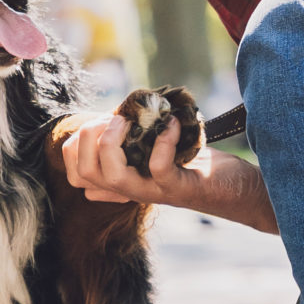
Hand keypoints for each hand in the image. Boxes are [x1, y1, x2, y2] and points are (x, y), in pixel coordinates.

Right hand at [58, 109, 195, 205]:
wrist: (226, 184)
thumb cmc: (189, 160)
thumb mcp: (151, 147)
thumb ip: (129, 136)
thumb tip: (116, 111)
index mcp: (118, 182)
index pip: (76, 174)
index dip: (76, 145)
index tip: (100, 123)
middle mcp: (128, 190)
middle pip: (84, 173)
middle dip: (88, 138)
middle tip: (114, 120)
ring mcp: (150, 192)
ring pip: (113, 176)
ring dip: (113, 141)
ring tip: (127, 121)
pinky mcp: (176, 188)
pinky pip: (159, 167)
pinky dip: (163, 141)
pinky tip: (171, 124)